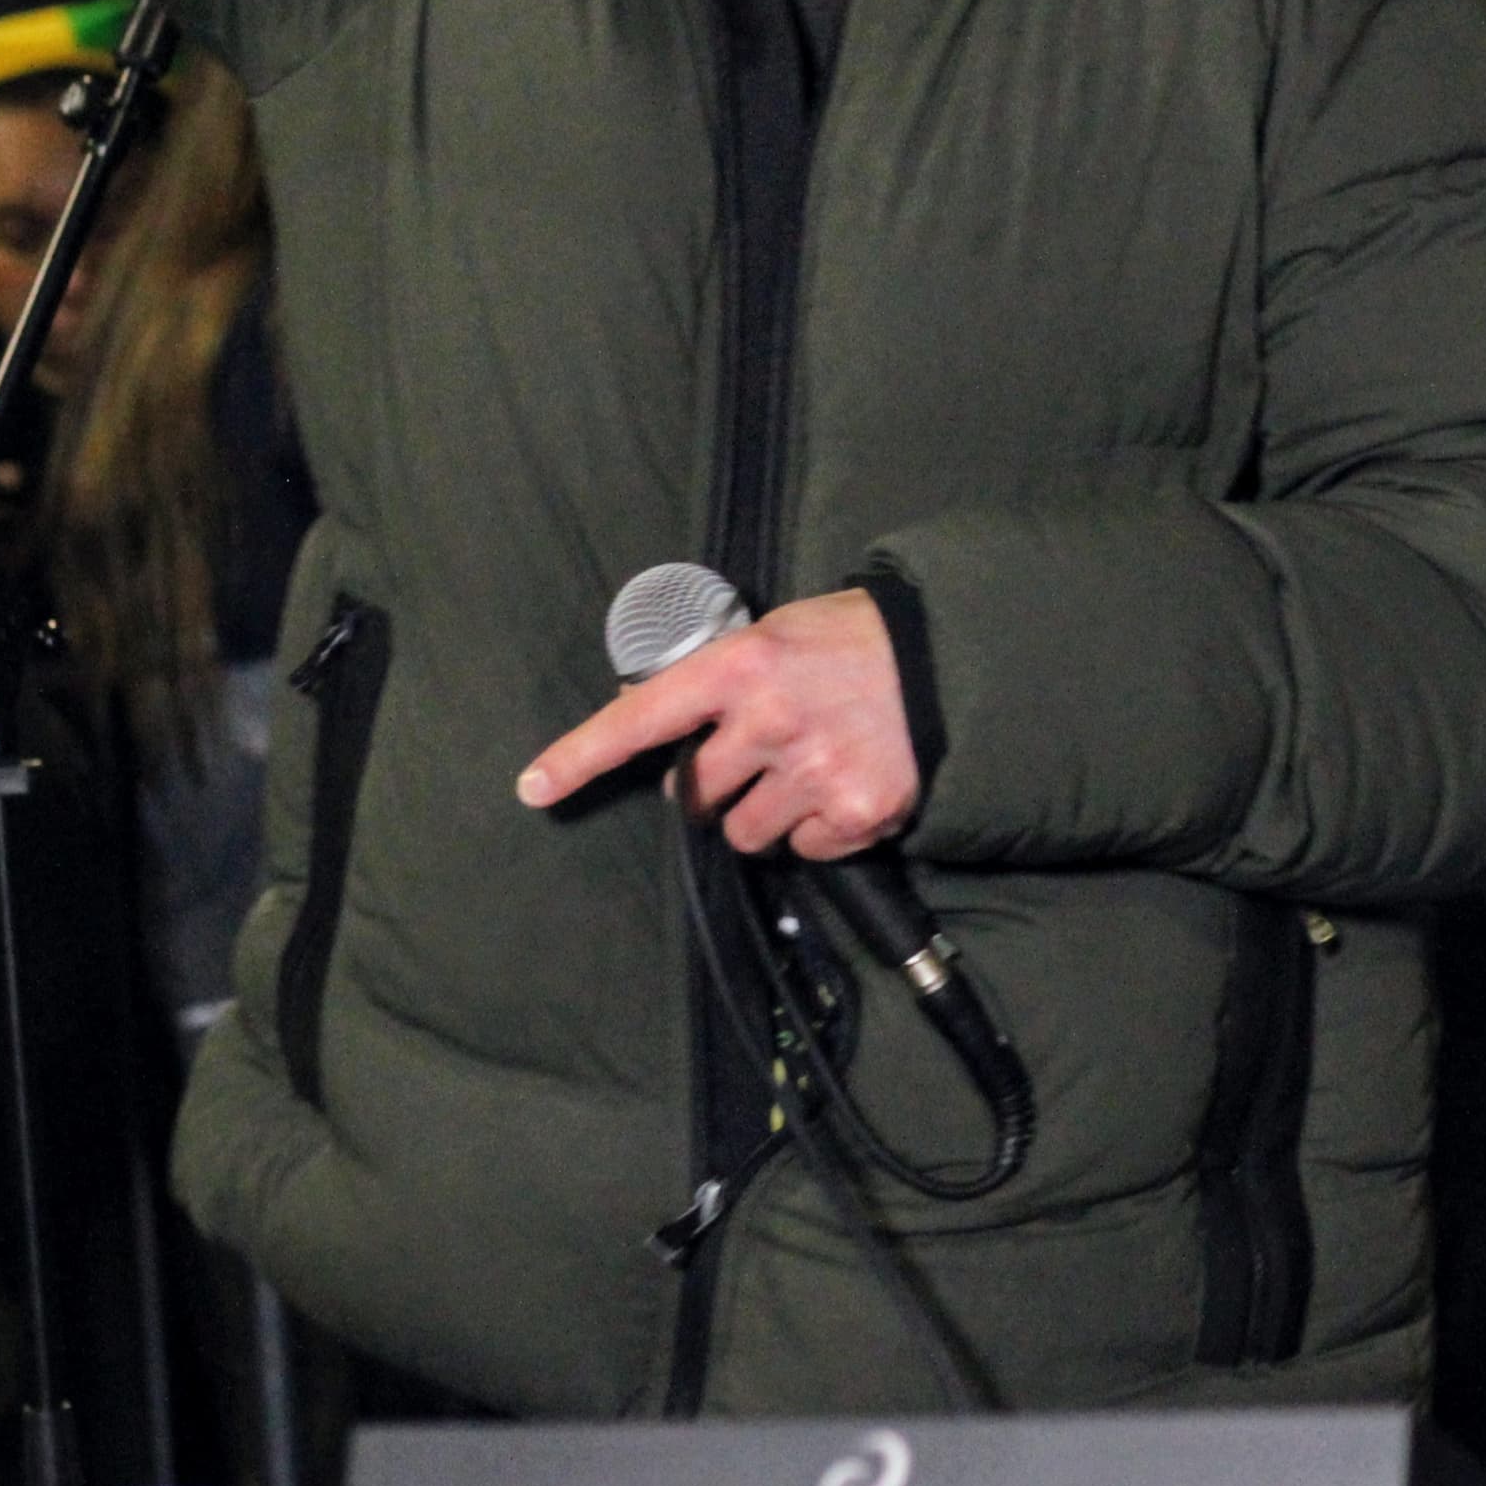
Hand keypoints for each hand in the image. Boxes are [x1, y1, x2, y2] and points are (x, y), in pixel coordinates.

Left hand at [517, 587, 918, 857]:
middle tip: (755, 759)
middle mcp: (770, 721)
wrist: (951, 658)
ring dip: (764, 815)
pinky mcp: (857, 812)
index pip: (641, 718)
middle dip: (713, 788)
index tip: (533, 788)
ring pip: (744, 833)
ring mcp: (814, 771)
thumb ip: (716, 676)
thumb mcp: (776, 634)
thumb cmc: (852, 642)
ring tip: (807, 772)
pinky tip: (844, 788)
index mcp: (741, 666)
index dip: (581, 756)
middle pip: (693, 796)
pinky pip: (804, 850)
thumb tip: (647, 716)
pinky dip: (818, 830)